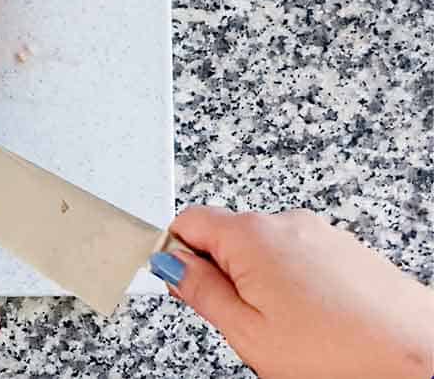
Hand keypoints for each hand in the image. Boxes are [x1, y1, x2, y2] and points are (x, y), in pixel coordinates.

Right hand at [153, 206, 433, 378]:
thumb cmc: (341, 353)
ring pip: (265, 251)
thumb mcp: (246, 331)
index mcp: (251, 235)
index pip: (187, 221)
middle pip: (227, 237)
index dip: (176, 255)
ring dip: (261, 283)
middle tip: (243, 322)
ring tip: (288, 329)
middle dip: (223, 275)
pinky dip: (296, 286)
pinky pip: (300, 259)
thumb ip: (200, 291)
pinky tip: (315, 323)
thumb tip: (170, 264)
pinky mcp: (346, 250)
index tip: (184, 286)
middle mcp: (285, 222)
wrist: (419, 359)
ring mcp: (321, 233)